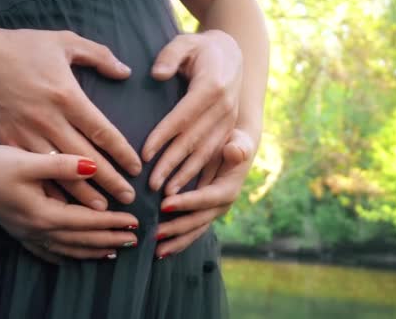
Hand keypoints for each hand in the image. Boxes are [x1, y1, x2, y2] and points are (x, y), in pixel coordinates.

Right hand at [0, 29, 141, 207]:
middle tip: (129, 198)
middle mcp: (49, 121)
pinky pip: (34, 170)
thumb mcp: (62, 41)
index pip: (102, 132)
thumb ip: (97, 55)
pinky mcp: (9, 142)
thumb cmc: (19, 47)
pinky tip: (63, 204)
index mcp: (66, 97)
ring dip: (83, 194)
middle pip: (86, 160)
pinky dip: (50, 189)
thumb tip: (124, 71)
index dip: (122, 153)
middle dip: (110, 181)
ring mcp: (27, 135)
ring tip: (103, 212)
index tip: (136, 168)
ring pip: (60, 172)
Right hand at [0, 146, 139, 261]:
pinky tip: (70, 260)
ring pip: (67, 249)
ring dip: (92, 251)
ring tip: (113, 253)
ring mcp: (27, 234)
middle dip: (109, 240)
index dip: (112, 222)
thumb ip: (63, 165)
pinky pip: (47, 252)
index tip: (134, 222)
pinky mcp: (19, 232)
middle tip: (134, 241)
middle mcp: (38, 229)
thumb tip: (93, 166)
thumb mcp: (29, 161)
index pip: (87, 221)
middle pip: (81, 240)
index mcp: (44, 213)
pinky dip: (64, 256)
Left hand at [143, 30, 242, 194]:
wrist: (231, 54)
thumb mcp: (184, 42)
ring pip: (206, 153)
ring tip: (167, 195)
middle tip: (152, 186)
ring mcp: (229, 121)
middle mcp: (224, 107)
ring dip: (186, 175)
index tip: (145, 155)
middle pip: (194, 141)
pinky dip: (201, 175)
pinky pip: (215, 156)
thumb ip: (170, 55)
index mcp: (212, 86)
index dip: (163, 137)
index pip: (183, 116)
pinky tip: (186, 191)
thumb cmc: (200, 49)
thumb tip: (158, 74)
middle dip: (172, 165)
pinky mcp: (229, 130)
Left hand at [154, 130, 254, 257]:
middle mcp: (220, 206)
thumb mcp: (240, 142)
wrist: (237, 150)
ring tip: (157, 252)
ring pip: (193, 231)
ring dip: (175, 242)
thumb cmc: (235, 143)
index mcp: (228, 190)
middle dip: (176, 228)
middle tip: (155, 232)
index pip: (206, 198)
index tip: (164, 204)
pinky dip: (177, 241)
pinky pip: (190, 231)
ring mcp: (211, 212)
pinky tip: (161, 251)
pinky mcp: (203, 214)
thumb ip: (238, 147)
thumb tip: (234, 150)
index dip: (186, 202)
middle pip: (197, 220)